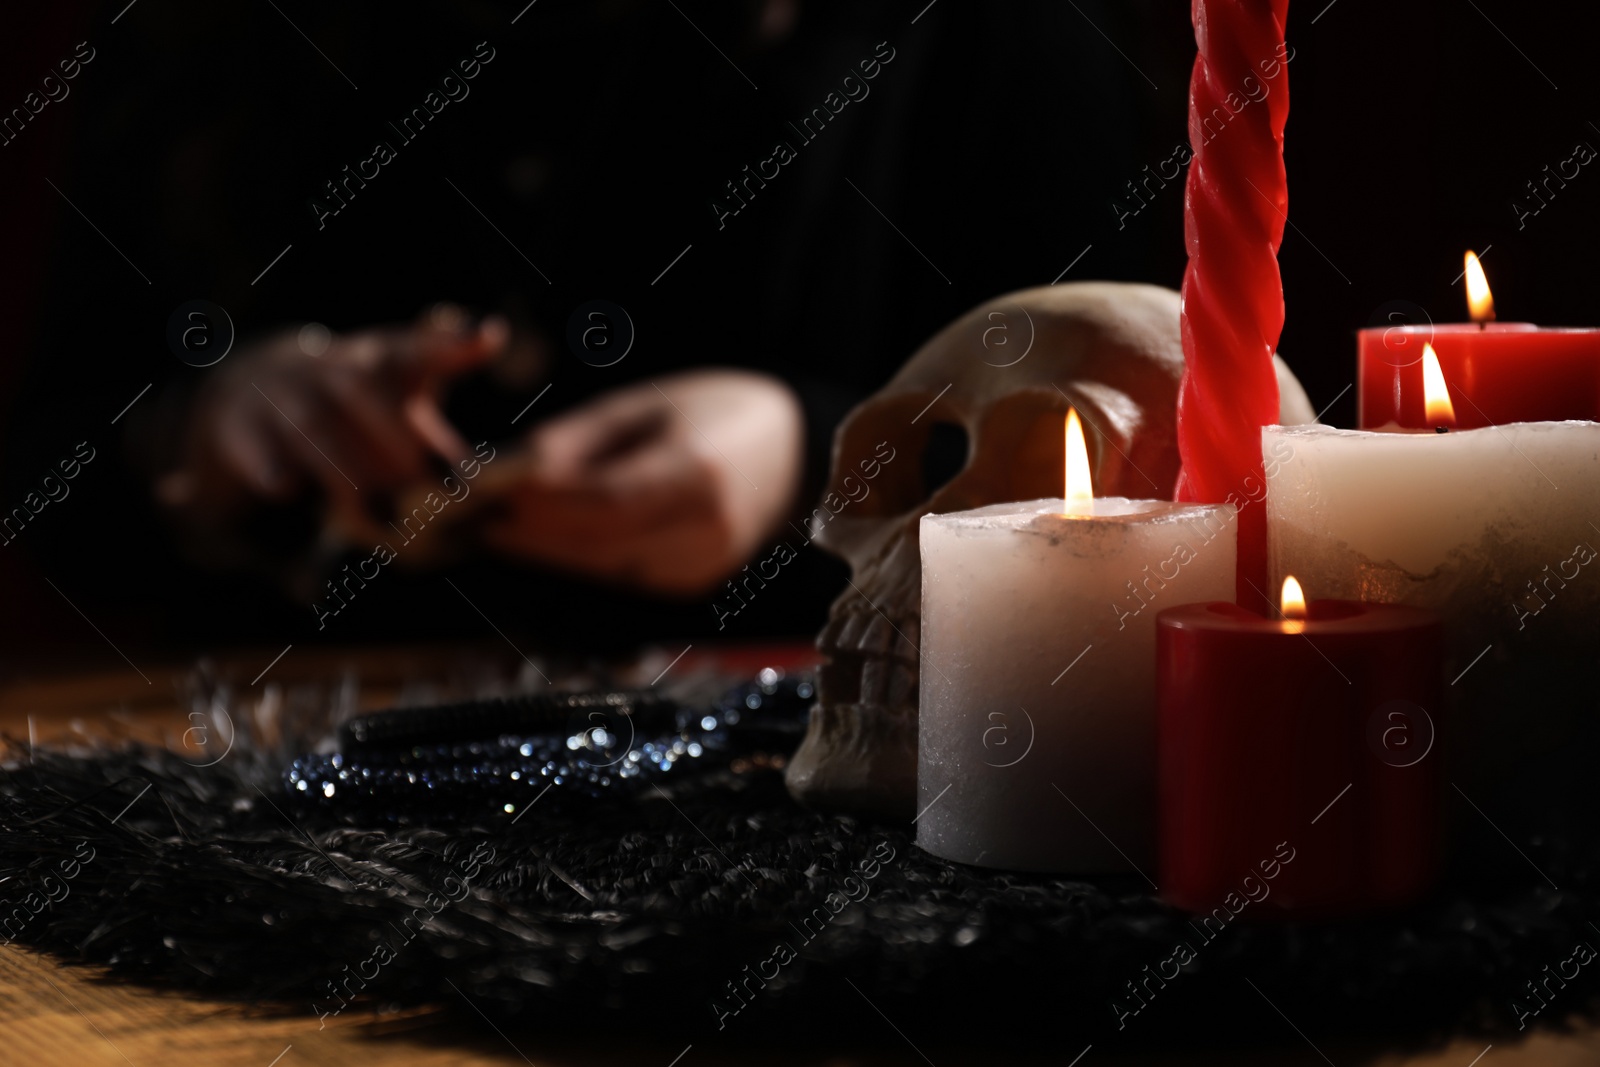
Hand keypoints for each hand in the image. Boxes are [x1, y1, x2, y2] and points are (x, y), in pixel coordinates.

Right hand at [159, 306, 505, 536]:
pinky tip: (285, 489)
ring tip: (381, 517)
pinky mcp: (241, 424)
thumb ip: (439, 446)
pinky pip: (255, 443)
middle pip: (365, 391)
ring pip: (313, 425)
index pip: (418, 348)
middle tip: (439, 493)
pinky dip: (267, 465)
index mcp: (381, 359)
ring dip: (347, 472)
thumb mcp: (397, 407)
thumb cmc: (352, 409)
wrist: (252, 386)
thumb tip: (491, 502)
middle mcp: (332, 367)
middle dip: (401, 441)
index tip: (490, 336)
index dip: (452, 343)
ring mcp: (284, 392)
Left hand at [480, 370, 803, 594]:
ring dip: (548, 550)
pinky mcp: (693, 582)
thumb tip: (503, 474)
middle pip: (595, 546)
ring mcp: (704, 564)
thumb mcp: (643, 406)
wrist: (791, 450)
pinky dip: (582, 557)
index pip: (603, 503)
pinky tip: (552, 537)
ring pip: (601, 568)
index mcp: (699, 474)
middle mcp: (707, 530)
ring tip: (501, 524)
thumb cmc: (715, 411)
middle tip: (476, 518)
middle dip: (529, 534)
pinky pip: (620, 574)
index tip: (486, 495)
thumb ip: (574, 444)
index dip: (540, 506)